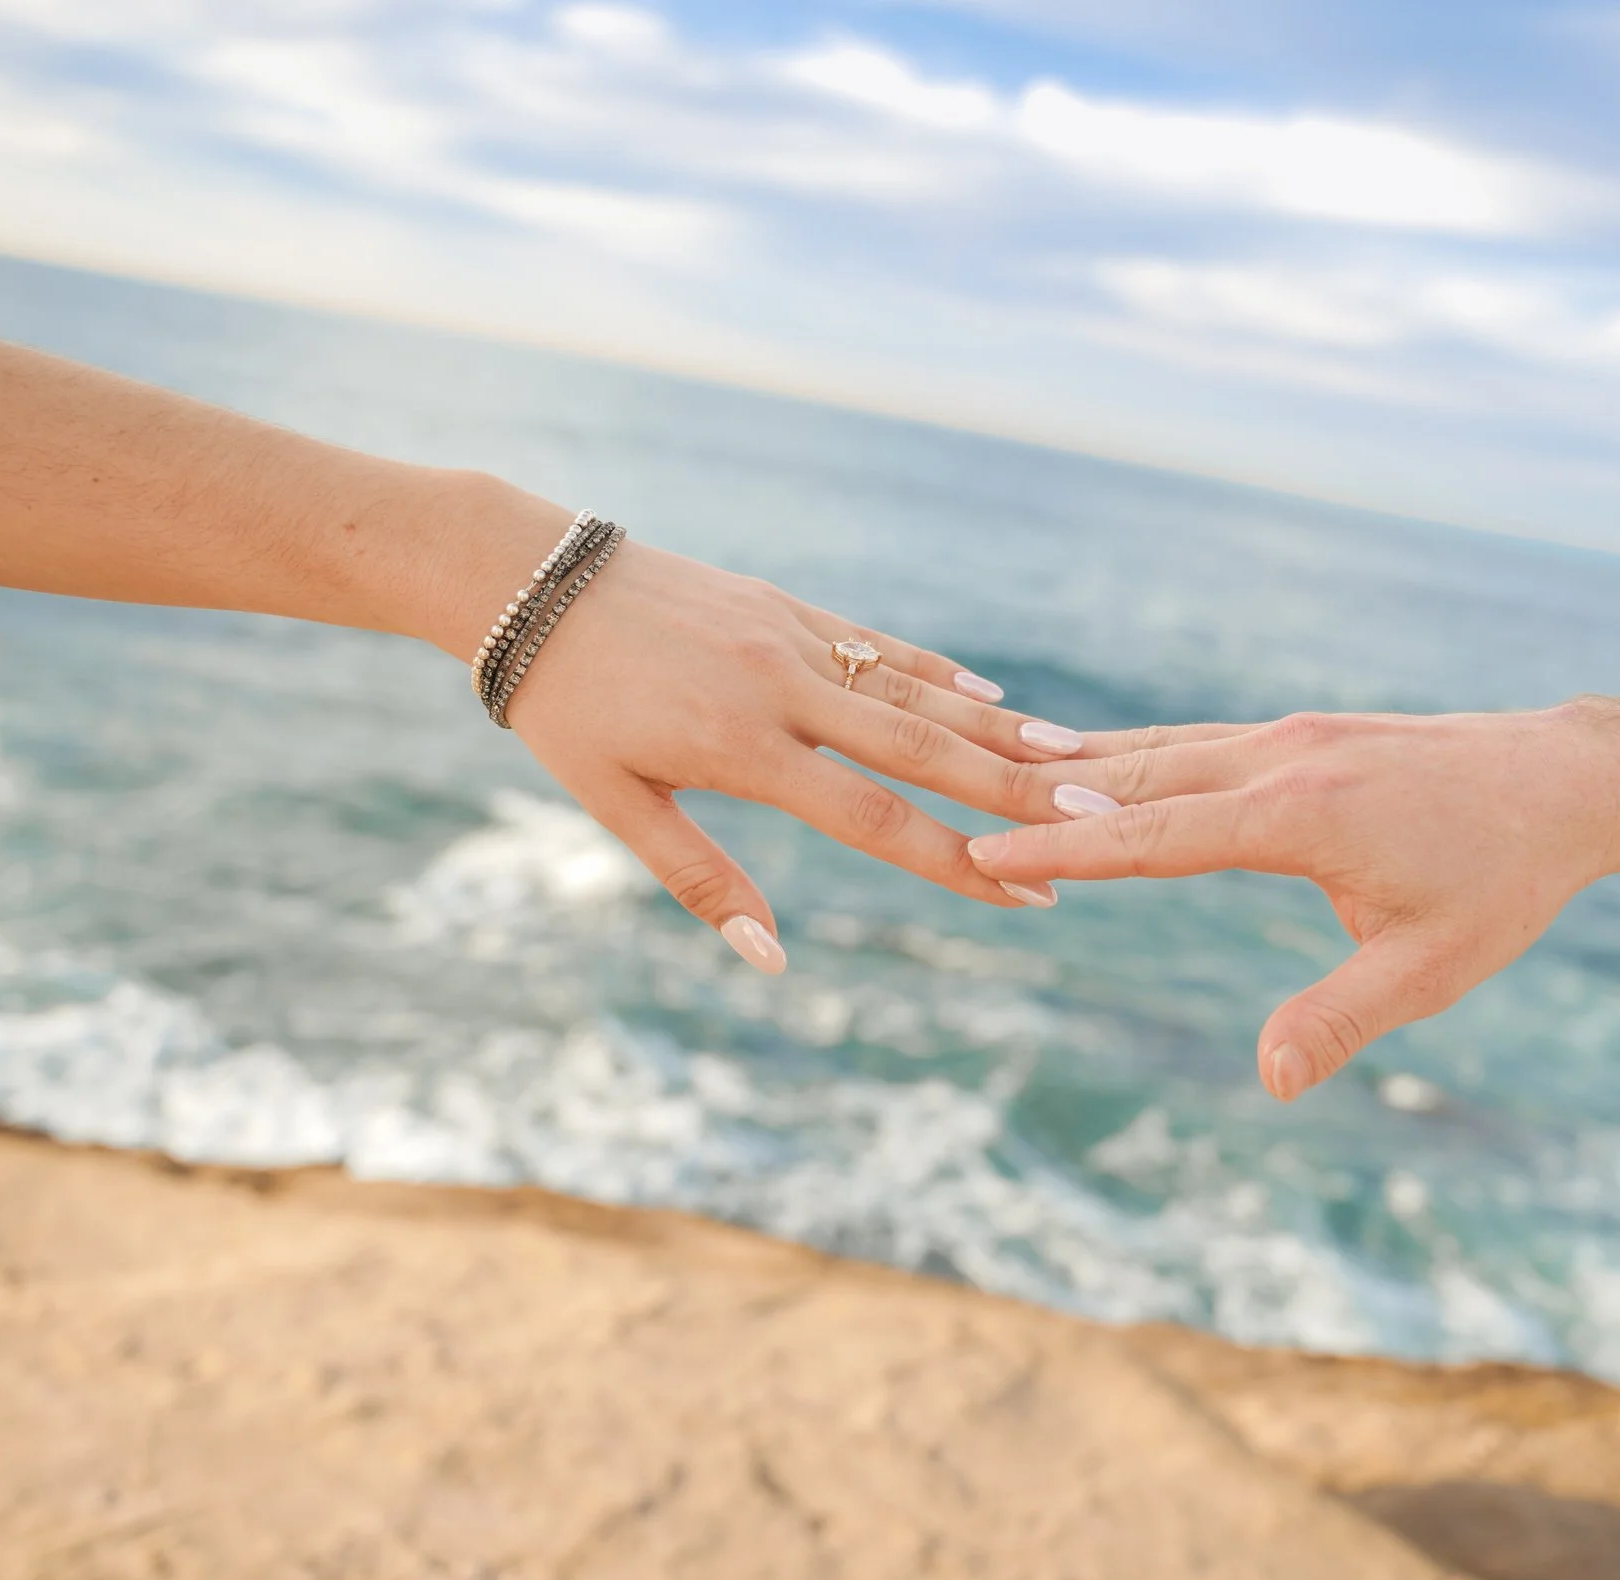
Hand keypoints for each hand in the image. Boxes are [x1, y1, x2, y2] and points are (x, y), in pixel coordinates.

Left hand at [430, 489, 1086, 971]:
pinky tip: (992, 702)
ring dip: (996, 732)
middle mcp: (781, 686)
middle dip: (1011, 794)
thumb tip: (772, 960)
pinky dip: (939, 673)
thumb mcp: (614, 802)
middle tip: (1093, 824)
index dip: (954, 862)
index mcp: (742, 747)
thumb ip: (699, 880)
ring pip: (913, 690)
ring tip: (1073, 763)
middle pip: (920, 747)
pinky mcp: (783, 604)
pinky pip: (877, 643)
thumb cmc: (564, 708)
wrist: (526, 579)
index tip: (1025, 894)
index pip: (872, 816)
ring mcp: (789, 636)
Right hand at [963, 700, 1619, 1097]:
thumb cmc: (1502, 879)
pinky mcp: (1299, 735)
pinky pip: (1191, 744)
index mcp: (1300, 815)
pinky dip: (1128, 757)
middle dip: (1040, 802)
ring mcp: (1287, 738)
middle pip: (1134, 780)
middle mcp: (1279, 760)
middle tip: (946, 811)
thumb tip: (1270, 1083)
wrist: (1566, 779)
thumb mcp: (1432, 965)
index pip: (1154, 835)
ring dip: (1075, 769)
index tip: (981, 853)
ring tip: (987, 777)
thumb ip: (1342, 1021)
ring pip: (1158, 752)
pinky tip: (1090, 767)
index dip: (1062, 848)